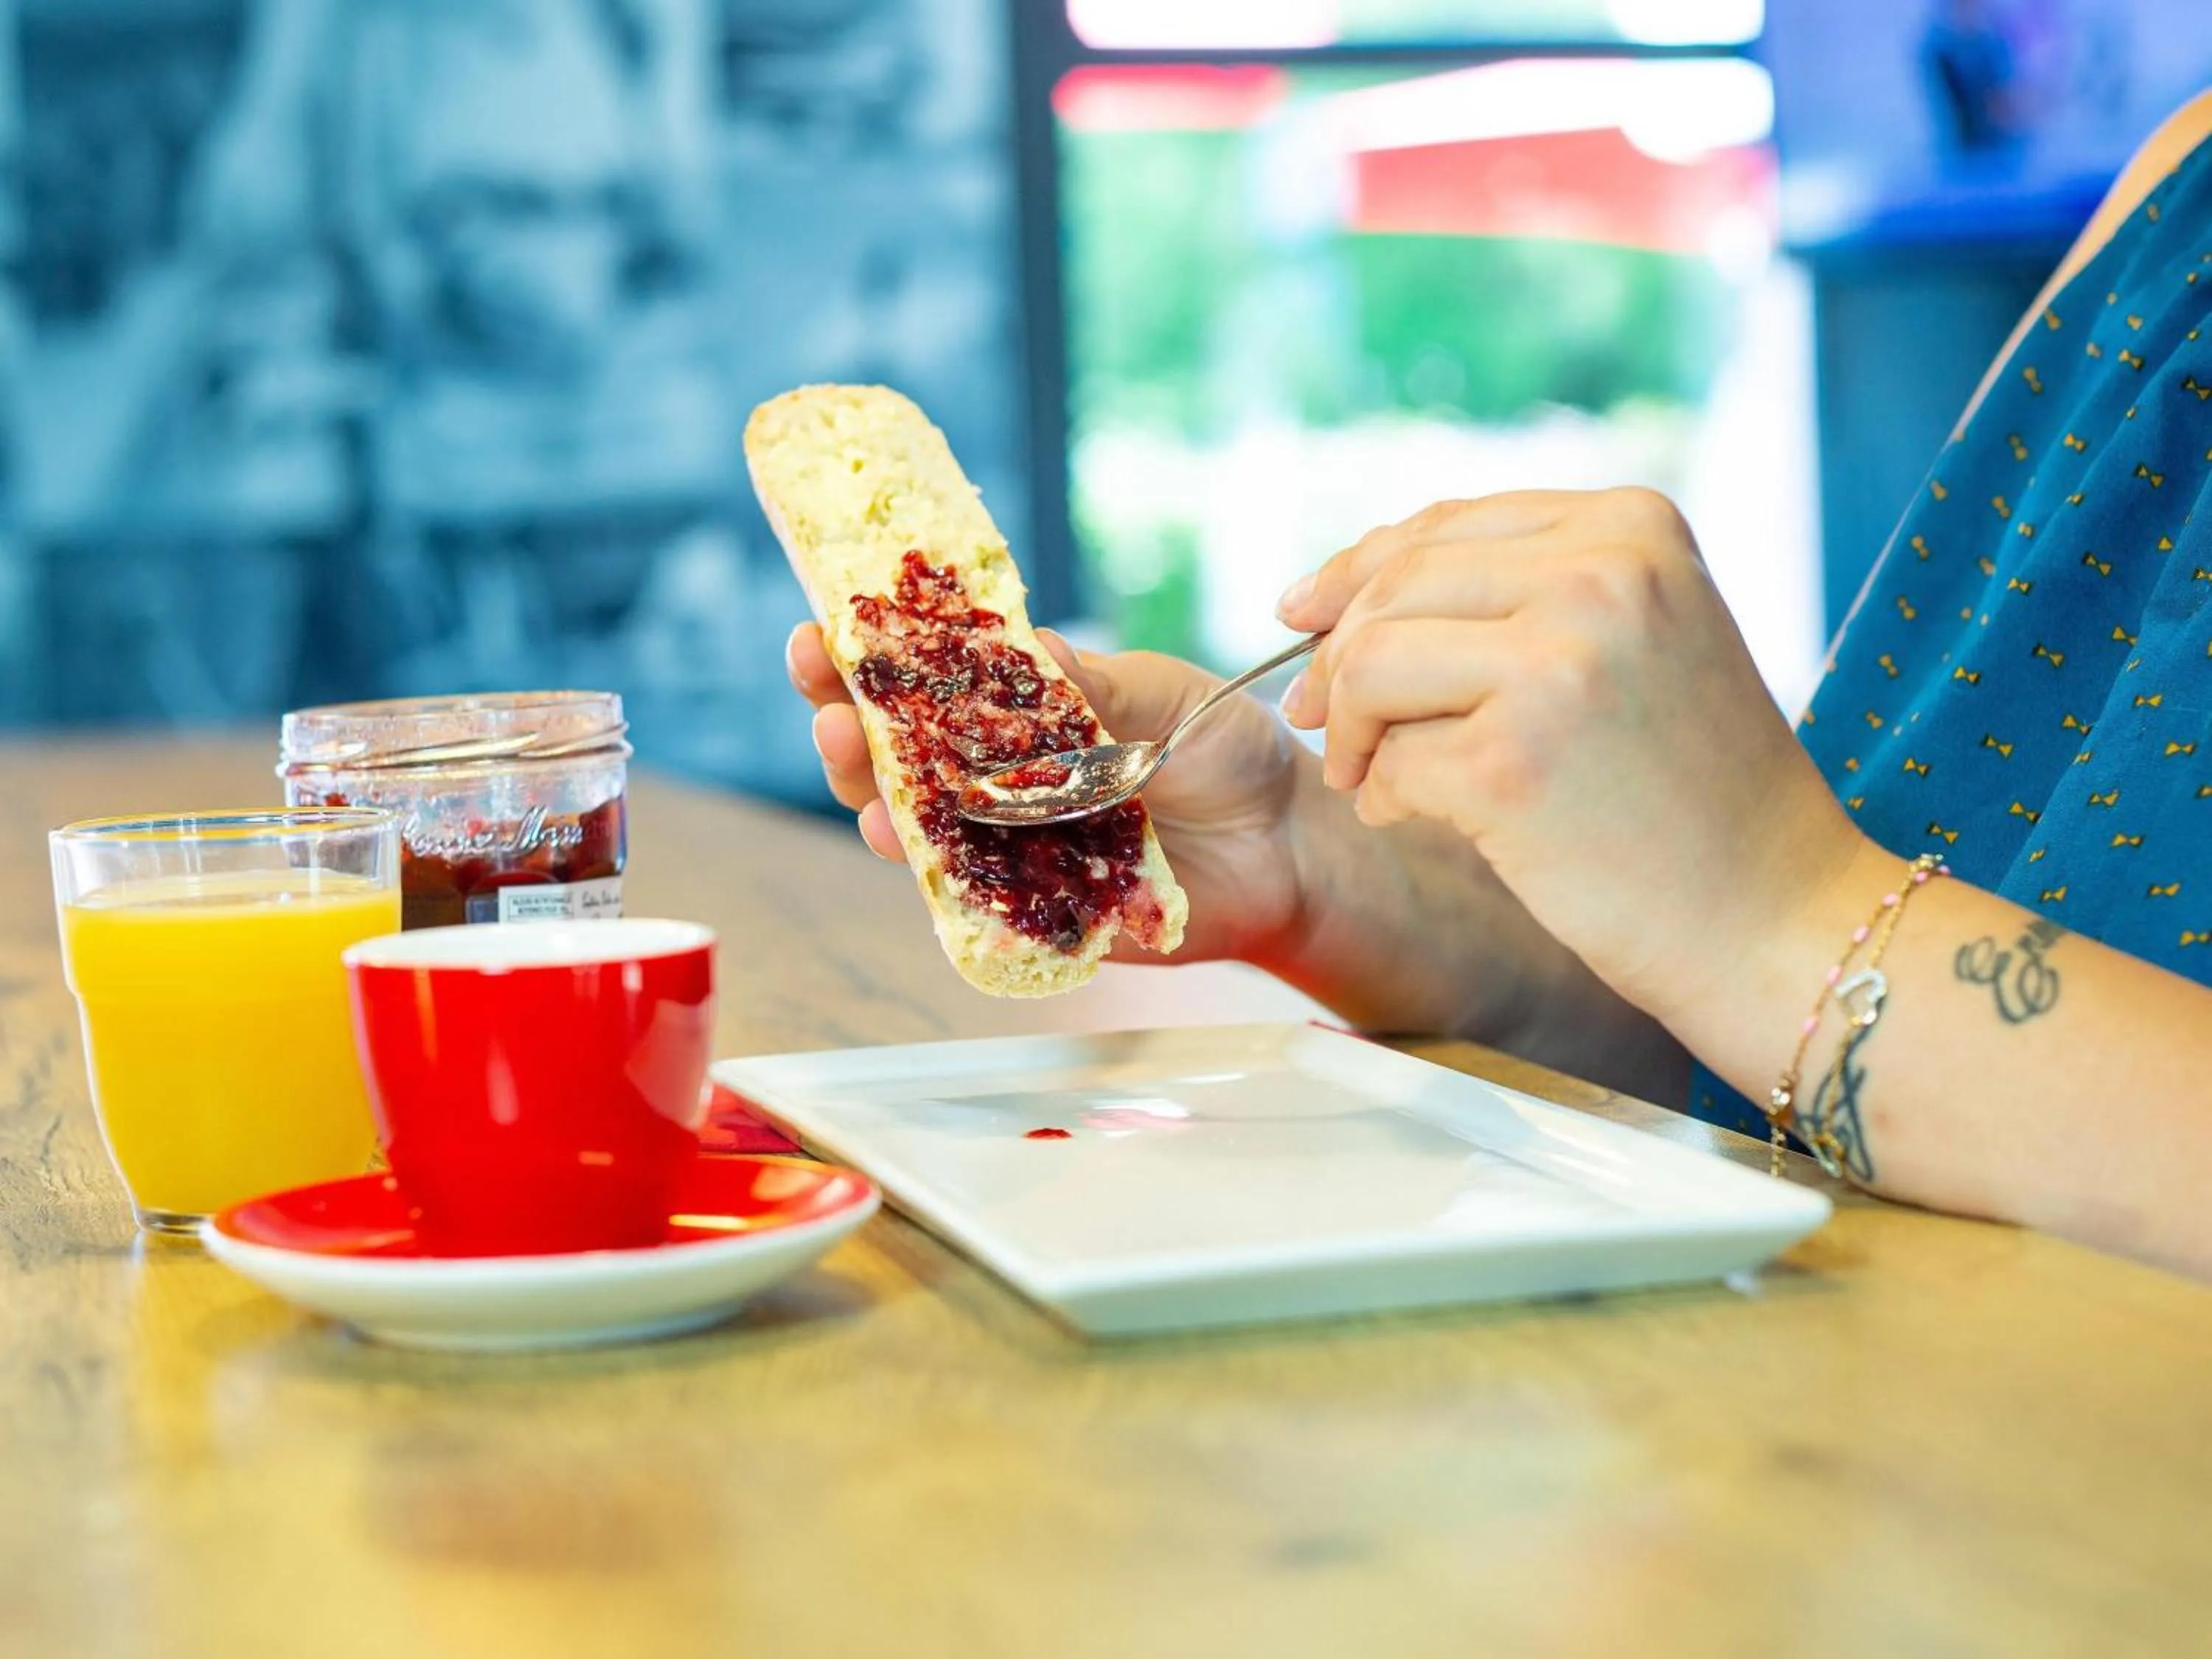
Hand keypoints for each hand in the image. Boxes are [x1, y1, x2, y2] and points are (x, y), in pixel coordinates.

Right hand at [786, 623, 1308, 965]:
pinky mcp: (1035, 913)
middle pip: (893, 761)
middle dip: (845, 726)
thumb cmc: (1223, 751)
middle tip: (827, 701)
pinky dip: (934, 873)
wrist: (1290, 842)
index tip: (822, 630)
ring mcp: (1009, 850)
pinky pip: (971, 901)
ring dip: (871, 796)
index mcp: (1017, 714)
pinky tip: (903, 841)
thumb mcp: (1164, 696)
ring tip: (851, 757)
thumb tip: (1033, 649)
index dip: (861, 661)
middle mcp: (998, 783)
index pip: (919, 684)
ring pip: (914, 830)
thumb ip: (1096, 684)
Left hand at [1277, 487, 1865, 1022]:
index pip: (1445, 526)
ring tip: (1369, 773)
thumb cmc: (1693, 789)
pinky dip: (1383, 794)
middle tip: (1319, 721)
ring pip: (1370, 663)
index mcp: (1634, 525)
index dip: (1358, 572)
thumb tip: (1333, 592)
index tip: (1302, 615)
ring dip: (1346, 726)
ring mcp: (1559, 665)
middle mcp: (1602, 574)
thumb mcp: (1635, 638)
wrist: (1777, 914)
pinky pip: (1390, 760)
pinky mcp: (1513, 764)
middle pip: (1394, 587)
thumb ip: (1518, 592)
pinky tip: (1416, 817)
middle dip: (1335, 657)